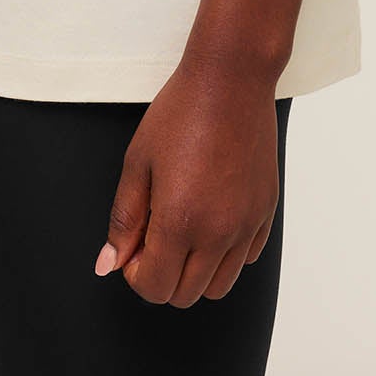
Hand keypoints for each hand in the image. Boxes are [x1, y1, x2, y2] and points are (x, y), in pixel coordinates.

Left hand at [94, 50, 282, 305]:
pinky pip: (247, 258)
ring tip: (183, 228)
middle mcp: (218, 232)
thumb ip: (124, 219)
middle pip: (185, 295)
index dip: (135, 273)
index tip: (133, 246)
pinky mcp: (266, 212)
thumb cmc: (180, 112)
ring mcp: (247, 225)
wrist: (231, 80)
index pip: (154, 288)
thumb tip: (109, 264)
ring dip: (195, 271)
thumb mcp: (137, 161)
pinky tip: (211, 216)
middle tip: (154, 235)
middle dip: (162, 276)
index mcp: (180, 221)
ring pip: (220, 286)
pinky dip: (227, 253)